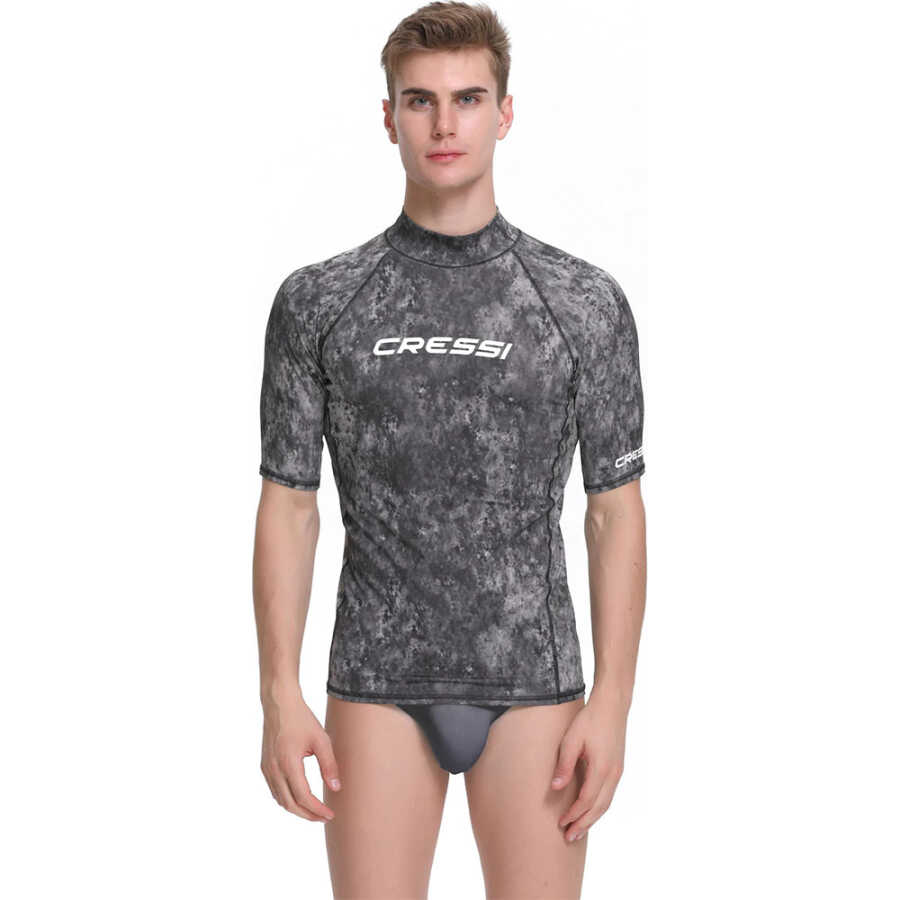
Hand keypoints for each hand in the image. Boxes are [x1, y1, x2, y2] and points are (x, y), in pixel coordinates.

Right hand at [260, 685, 341, 821]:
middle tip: (323, 817)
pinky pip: (274, 790)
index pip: (303, 797)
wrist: (279, 704)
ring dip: (296, 809)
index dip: (317, 810)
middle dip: (307, 814)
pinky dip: (287, 799)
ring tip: (314, 810)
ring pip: (280, 800)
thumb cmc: (302, 719)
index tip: (330, 814)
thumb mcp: (321, 740)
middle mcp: (274, 770)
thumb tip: (336, 788)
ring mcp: (267, 769)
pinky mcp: (264, 765)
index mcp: (288, 764)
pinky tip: (299, 797)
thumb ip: (329, 765)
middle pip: (290, 804)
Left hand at [550, 693, 628, 842]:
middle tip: (569, 838)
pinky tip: (589, 810)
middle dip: (584, 824)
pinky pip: (609, 795)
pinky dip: (599, 807)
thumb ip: (564, 764)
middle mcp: (613, 774)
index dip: (574, 814)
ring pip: (606, 804)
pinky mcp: (618, 768)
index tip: (561, 823)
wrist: (612, 706)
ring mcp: (618, 772)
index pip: (586, 800)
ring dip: (592, 819)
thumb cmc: (589, 720)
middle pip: (599, 808)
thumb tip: (555, 788)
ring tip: (578, 830)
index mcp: (601, 768)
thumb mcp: (572, 739)